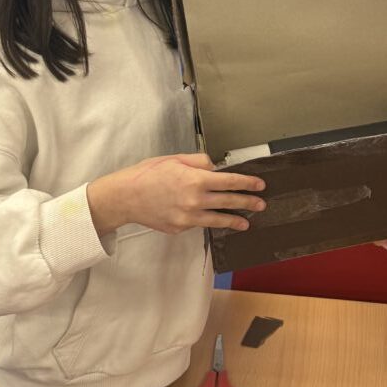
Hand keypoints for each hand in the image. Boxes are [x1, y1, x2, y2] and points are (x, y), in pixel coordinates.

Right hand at [87, 153, 265, 236]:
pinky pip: (199, 224)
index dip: (247, 183)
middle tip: (261, 204)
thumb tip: (215, 167)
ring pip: (218, 219)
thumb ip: (199, 162)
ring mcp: (188, 218)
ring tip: (246, 222)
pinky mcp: (180, 228)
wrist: (125, 197)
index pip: (230, 181)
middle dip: (248, 202)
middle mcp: (196, 200)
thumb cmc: (148, 174)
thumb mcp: (175, 159)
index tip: (259, 185)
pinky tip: (215, 220)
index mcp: (196, 180)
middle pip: (229, 202)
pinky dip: (208, 221)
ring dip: (234, 220)